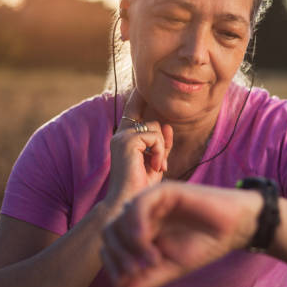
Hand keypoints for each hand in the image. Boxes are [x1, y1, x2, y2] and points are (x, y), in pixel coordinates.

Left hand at [100, 182, 261, 286]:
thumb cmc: (206, 245)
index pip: (110, 243)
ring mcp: (153, 201)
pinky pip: (139, 204)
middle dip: (117, 255)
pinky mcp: (166, 191)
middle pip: (110, 231)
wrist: (235, 229)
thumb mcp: (171, 268)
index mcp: (142, 230)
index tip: (125, 282)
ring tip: (152, 261)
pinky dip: (137, 225)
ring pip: (121, 217)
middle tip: (136, 272)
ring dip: (129, 244)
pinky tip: (148, 242)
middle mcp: (143, 214)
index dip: (111, 263)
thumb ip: (145, 280)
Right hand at [105, 89, 173, 208]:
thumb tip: (167, 125)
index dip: (138, 97)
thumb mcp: (156, 161)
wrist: (131, 202)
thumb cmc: (142, 187)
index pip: (132, 111)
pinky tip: (156, 167)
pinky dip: (160, 151)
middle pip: (153, 122)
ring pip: (155, 128)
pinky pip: (155, 135)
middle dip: (163, 142)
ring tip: (157, 167)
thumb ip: (161, 144)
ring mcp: (121, 136)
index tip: (140, 83)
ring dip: (162, 148)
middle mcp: (120, 134)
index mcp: (124, 138)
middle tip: (161, 163)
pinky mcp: (126, 141)